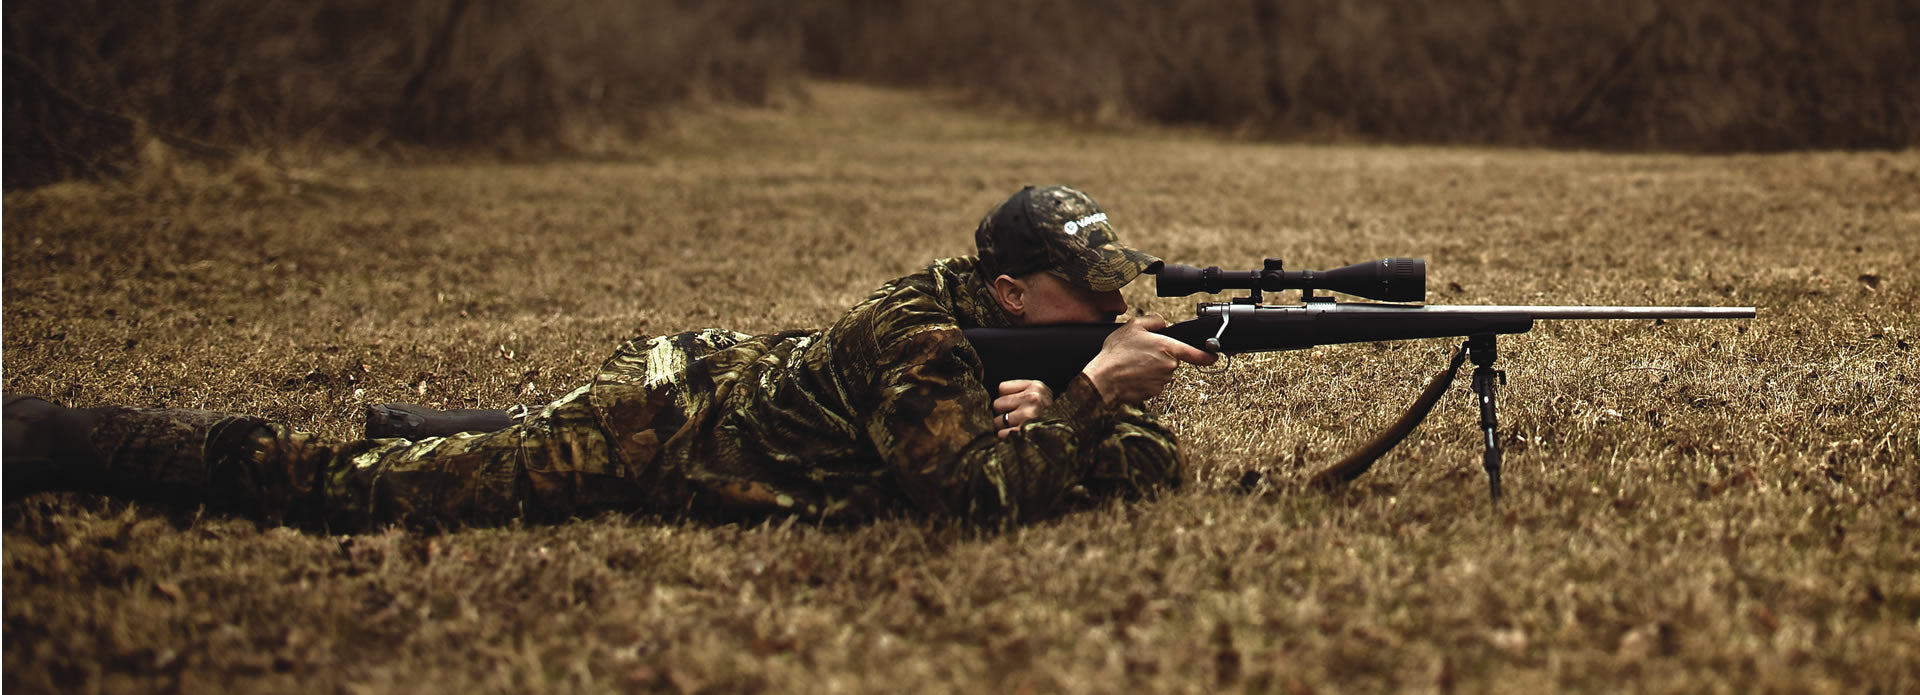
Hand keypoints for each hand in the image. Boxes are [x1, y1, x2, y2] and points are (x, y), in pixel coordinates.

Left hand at [992, 379, 1052, 438]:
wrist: (1066, 432)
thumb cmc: (1049, 414)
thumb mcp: (1041, 395)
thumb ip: (1021, 391)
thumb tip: (996, 399)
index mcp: (1035, 387)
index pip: (1002, 388)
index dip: (1006, 398)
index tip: (1015, 404)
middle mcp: (1032, 399)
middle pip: (997, 404)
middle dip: (1003, 413)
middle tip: (1015, 418)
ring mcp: (1029, 415)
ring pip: (997, 421)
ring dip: (1003, 427)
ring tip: (1017, 427)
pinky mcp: (1026, 431)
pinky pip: (1002, 434)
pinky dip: (1006, 437)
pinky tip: (1015, 435)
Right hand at [1080, 313, 1217, 404]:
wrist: (1103, 379)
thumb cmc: (1116, 353)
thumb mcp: (1133, 326)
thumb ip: (1153, 321)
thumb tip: (1163, 324)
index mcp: (1167, 347)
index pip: (1195, 353)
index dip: (1207, 355)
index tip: (1214, 356)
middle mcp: (1168, 365)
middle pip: (1172, 360)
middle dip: (1159, 356)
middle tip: (1140, 353)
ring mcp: (1162, 381)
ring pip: (1162, 373)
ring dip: (1151, 368)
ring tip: (1133, 364)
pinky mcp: (1154, 393)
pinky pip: (1154, 384)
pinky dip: (1145, 380)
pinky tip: (1132, 375)